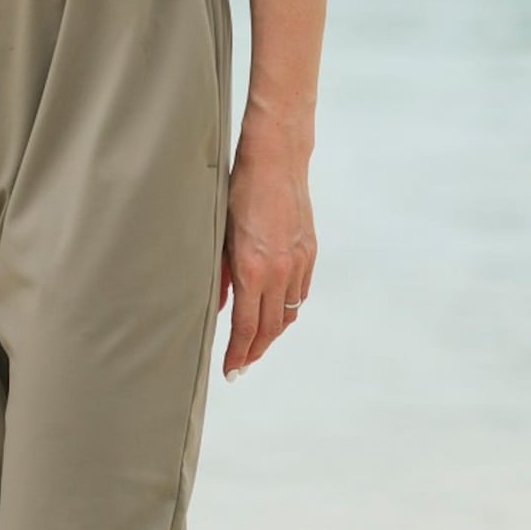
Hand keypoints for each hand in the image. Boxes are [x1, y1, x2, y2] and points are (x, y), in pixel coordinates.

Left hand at [219, 134, 315, 378]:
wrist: (276, 159)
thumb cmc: (239, 189)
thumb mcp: (220, 232)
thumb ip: (221, 273)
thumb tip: (221, 305)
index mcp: (253, 268)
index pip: (247, 326)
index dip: (238, 353)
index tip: (230, 370)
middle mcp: (280, 270)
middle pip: (271, 328)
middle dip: (255, 351)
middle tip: (240, 366)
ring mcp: (299, 262)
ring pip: (289, 312)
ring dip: (273, 332)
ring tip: (256, 344)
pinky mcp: (310, 252)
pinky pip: (300, 292)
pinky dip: (288, 308)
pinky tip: (276, 311)